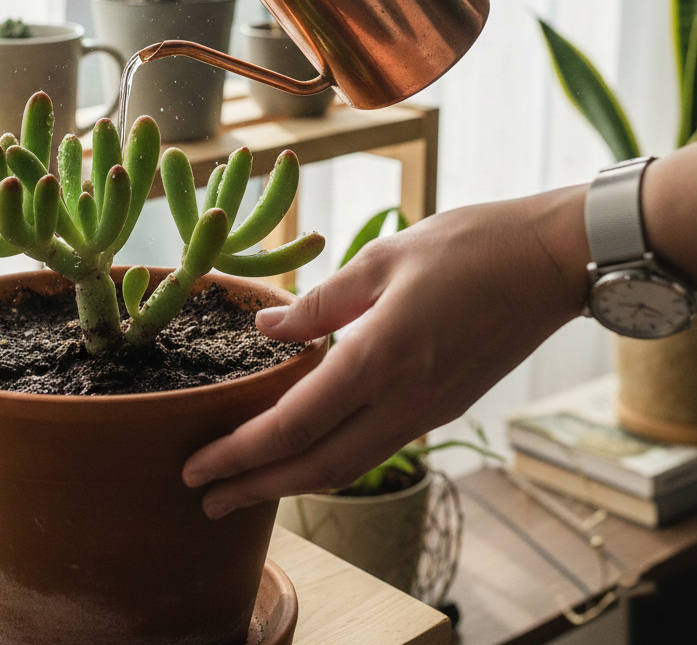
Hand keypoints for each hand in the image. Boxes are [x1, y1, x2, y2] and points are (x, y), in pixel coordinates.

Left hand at [182, 186, 587, 518]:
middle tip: (205, 499)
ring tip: (247, 484)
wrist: (551, 263)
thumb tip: (266, 329)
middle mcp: (404, 400)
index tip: (196, 469)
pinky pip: (376, 446)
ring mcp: (429, 410)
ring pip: (349, 465)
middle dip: (256, 487)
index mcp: (379, 358)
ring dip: (292, 480)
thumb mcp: (381, 260)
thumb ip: (319, 304)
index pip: (293, 424)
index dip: (239, 453)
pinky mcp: (445, 406)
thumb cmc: (466, 248)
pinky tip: (307, 447)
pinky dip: (331, 459)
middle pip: (317, 465)